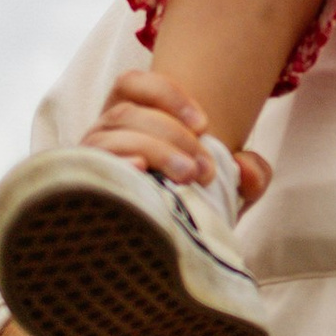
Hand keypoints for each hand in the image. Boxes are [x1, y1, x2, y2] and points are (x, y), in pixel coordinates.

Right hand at [81, 67, 272, 206]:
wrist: (161, 252)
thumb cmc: (193, 207)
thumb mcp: (230, 190)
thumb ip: (252, 175)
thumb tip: (247, 167)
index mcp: (130, 118)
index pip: (133, 83)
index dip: (167, 94)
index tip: (204, 124)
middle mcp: (104, 134)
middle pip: (129, 113)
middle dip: (174, 135)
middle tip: (204, 168)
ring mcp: (90, 161)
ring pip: (113, 138)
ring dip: (156, 151)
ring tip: (187, 175)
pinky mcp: (83, 189)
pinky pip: (91, 168)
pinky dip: (117, 165)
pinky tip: (138, 171)